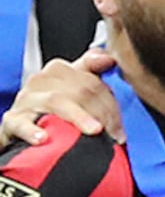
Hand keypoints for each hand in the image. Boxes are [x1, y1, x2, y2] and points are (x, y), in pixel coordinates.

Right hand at [1, 48, 116, 148]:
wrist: (20, 126)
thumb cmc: (51, 106)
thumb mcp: (72, 86)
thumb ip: (91, 68)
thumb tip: (109, 58)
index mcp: (59, 70)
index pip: (93, 80)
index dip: (111, 102)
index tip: (120, 125)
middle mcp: (42, 80)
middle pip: (80, 90)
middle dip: (103, 114)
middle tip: (114, 136)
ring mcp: (26, 99)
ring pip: (57, 101)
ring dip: (79, 116)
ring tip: (95, 130)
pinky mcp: (12, 119)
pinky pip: (21, 123)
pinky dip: (32, 131)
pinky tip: (43, 138)